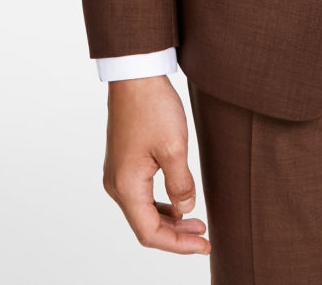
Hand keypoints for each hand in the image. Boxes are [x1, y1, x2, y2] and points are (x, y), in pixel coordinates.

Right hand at [103, 75, 210, 255]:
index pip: (150, 232)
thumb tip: (186, 210)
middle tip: (204, 238)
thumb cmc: (152, 107)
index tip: (204, 245)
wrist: (136, 76)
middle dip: (176, 235)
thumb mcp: (174, 147)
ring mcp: (119, 174)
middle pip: (145, 225)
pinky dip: (161, 204)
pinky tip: (179, 202)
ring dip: (170, 220)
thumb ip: (181, 184)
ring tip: (196, 223)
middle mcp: (117, 185)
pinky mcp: (124, 163)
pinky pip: (142, 195)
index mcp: (126, 186)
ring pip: (144, 211)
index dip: (178, 244)